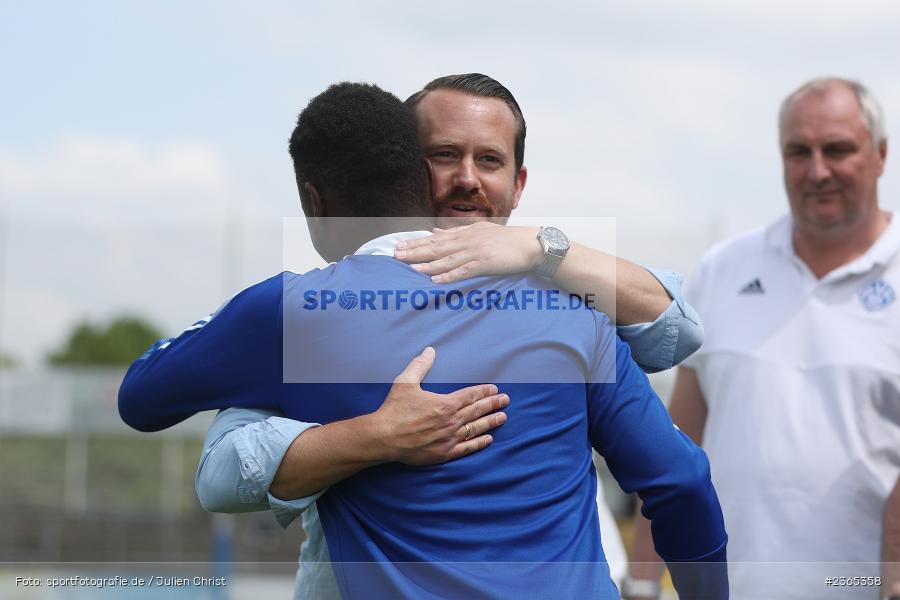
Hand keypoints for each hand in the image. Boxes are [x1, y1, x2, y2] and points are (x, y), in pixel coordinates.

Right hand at [369, 347, 509, 464]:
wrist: (383, 437)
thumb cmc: (394, 410)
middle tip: (505, 400)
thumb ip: (420, 365)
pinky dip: (479, 443)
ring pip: (476, 429)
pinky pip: (467, 448)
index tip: (494, 389)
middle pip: (477, 411)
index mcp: (444, 404)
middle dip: (493, 404)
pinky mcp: (444, 453)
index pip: (470, 396)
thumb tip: (429, 350)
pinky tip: (489, 439)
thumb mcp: (405, 382)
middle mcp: (451, 421)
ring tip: (503, 417)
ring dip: (491, 422)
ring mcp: (449, 438)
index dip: (484, 392)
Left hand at [394, 222, 541, 283]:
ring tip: (410, 268)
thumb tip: (435, 231)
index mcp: (466, 232)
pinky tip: (436, 280)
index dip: (417, 243)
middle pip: (437, 247)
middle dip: (415, 251)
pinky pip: (463, 270)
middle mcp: (468, 240)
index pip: (436, 238)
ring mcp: (476, 251)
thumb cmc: (508, 240)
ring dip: (427, 264)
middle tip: (396, 255)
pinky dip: (449, 275)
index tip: (400, 246)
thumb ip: (458, 232)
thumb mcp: (481, 231)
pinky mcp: (485, 263)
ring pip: (447, 258)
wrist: (531, 245)